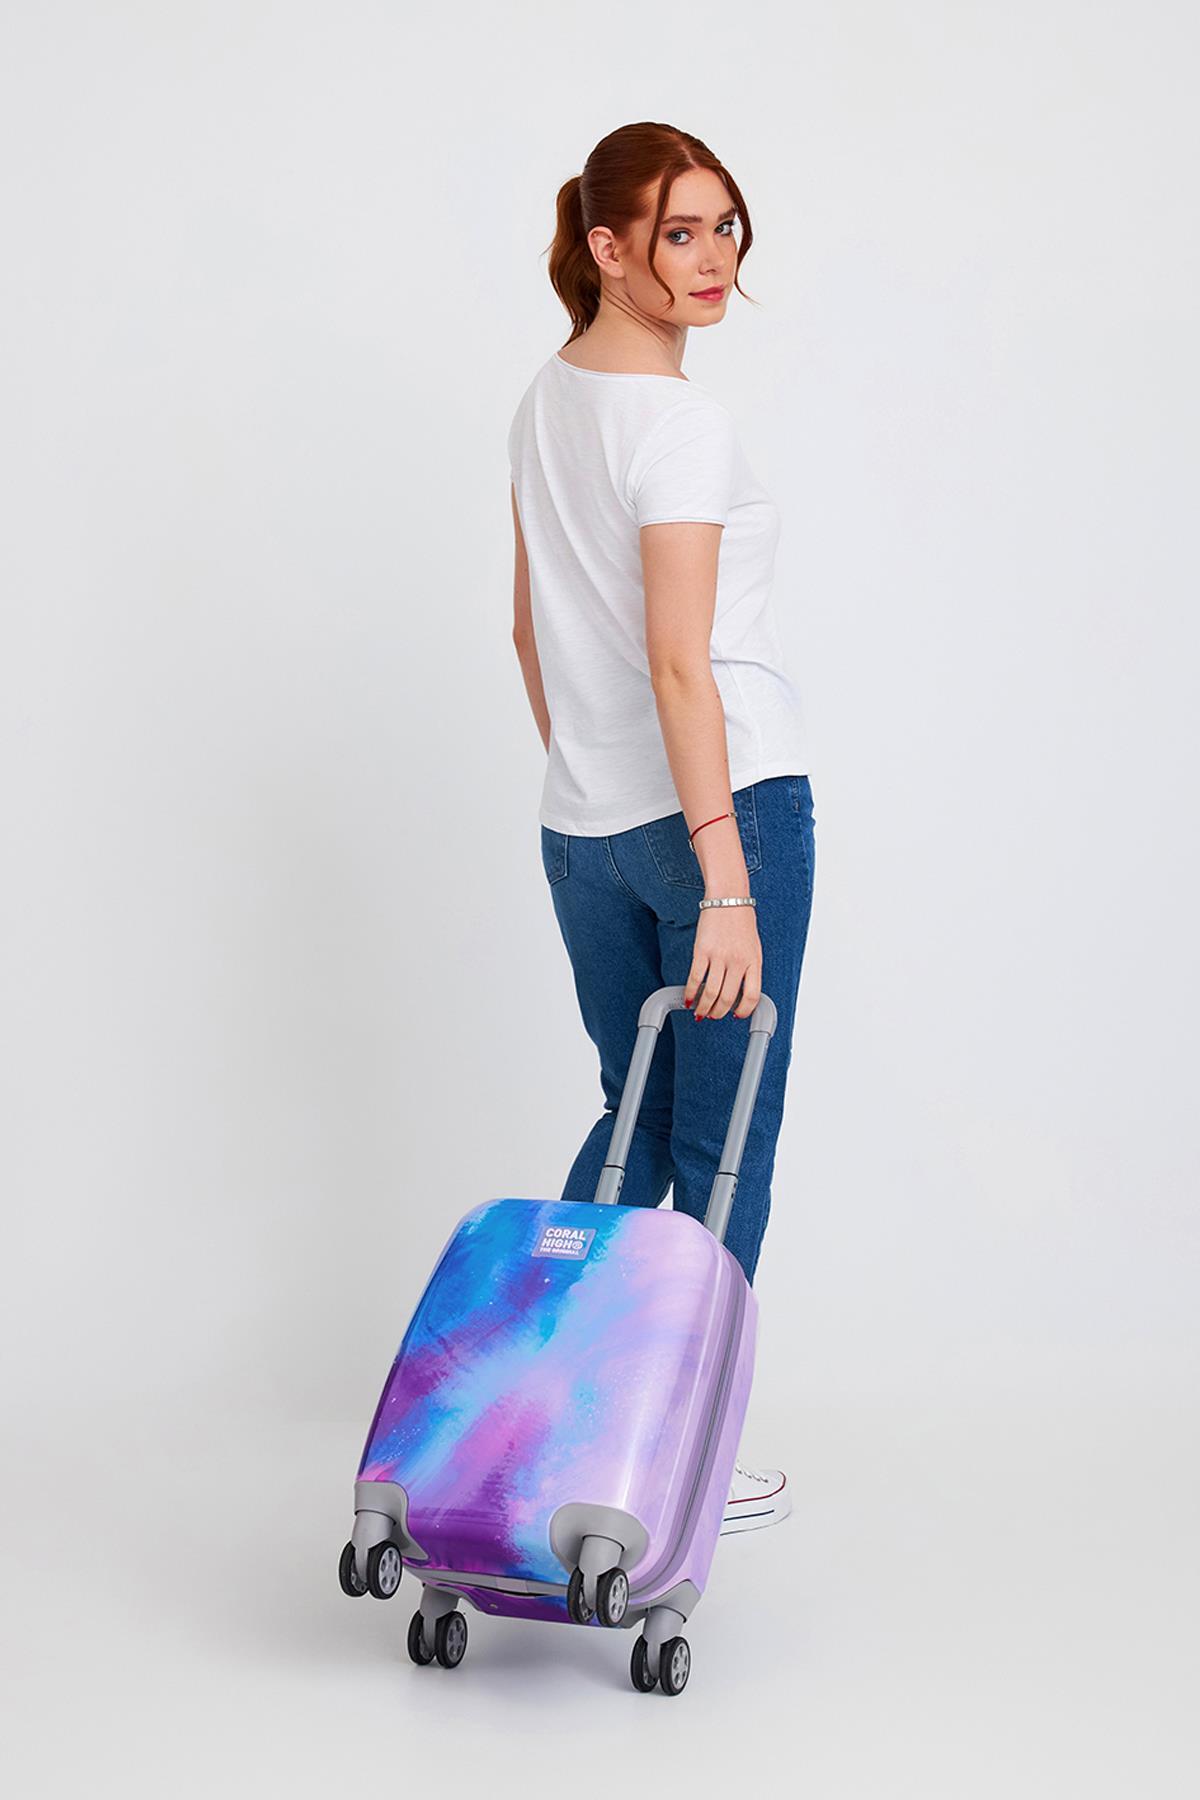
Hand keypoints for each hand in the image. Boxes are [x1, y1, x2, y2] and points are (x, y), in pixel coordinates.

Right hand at [684, 904, 761, 1019]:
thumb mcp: (754, 948)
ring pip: (711, 992)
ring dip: (704, 1007)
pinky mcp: (702, 951)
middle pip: (728, 998)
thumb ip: (749, 969)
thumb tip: (739, 993)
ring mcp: (719, 956)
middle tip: (713, 1015)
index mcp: (754, 962)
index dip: (744, 1010)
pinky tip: (688, 998)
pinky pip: (695, 978)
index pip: (752, 996)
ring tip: (700, 1011)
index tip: (736, 1015)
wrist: (729, 899)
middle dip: (719, 1012)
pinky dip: (691, 992)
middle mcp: (738, 961)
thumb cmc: (741, 922)